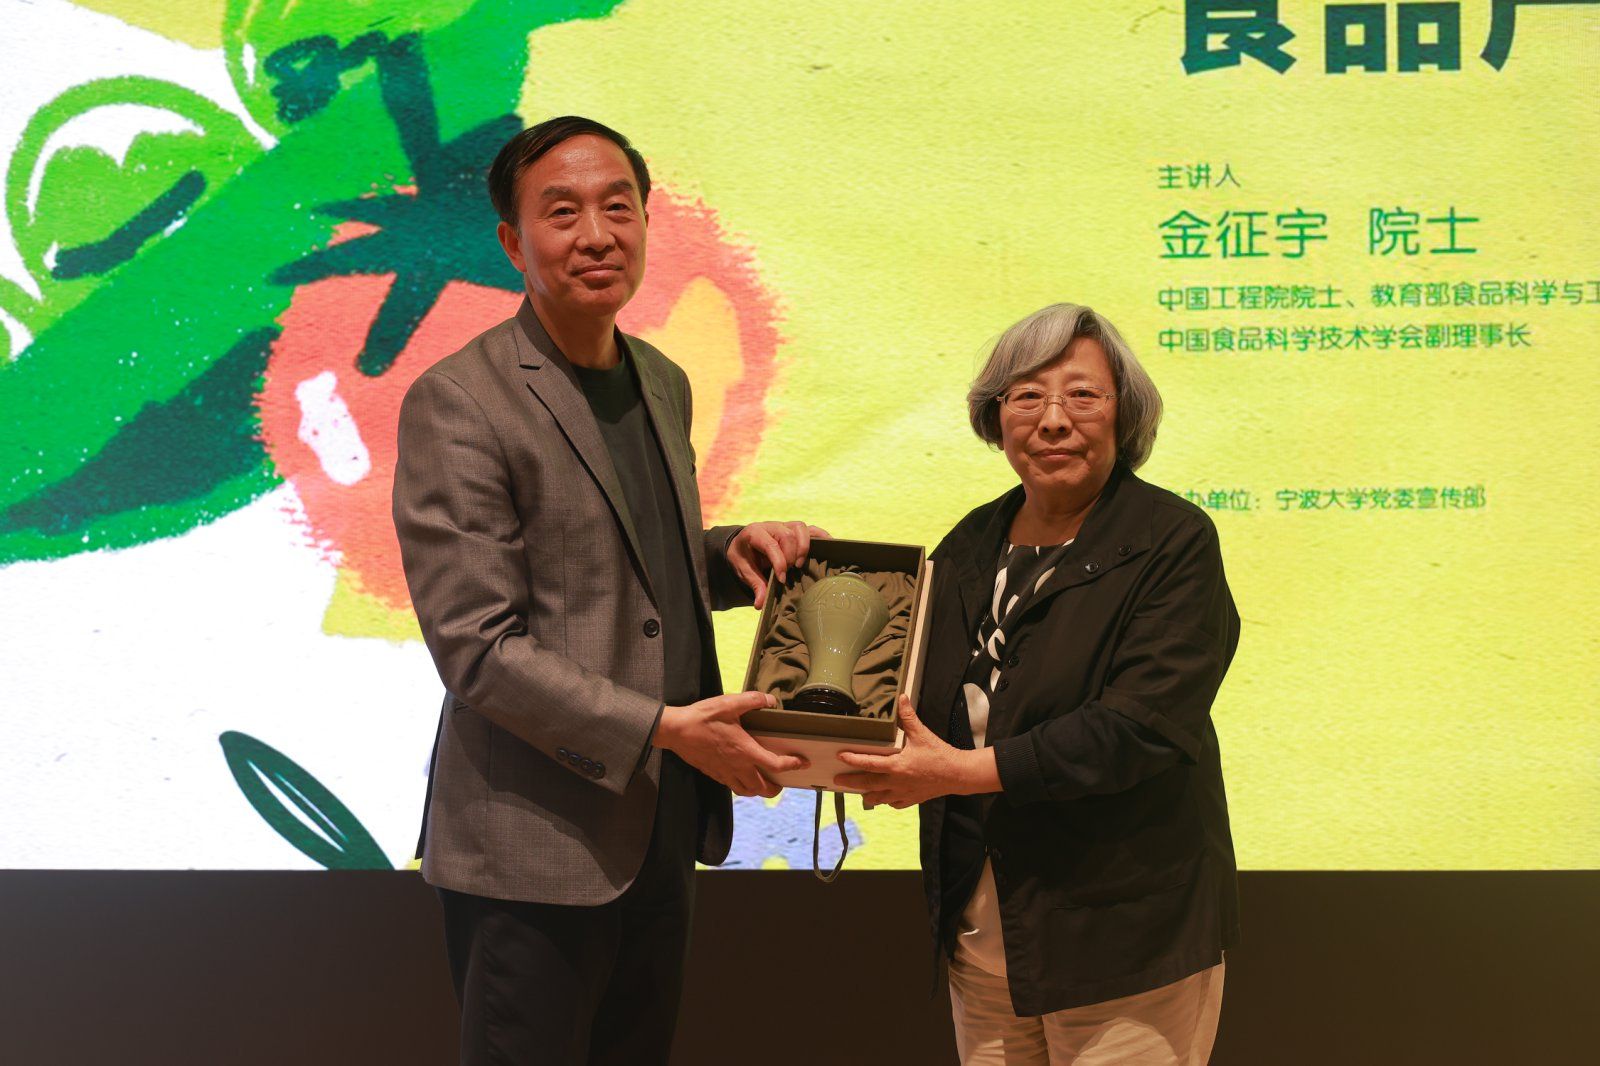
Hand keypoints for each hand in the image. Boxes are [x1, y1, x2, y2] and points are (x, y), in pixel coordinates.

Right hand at [654, 691, 807, 797]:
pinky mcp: (714, 773)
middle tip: (782, 782)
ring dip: (759, 791)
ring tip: (765, 783)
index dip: (792, 765)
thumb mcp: (729, 703)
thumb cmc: (702, 717)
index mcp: (745, 750)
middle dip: (776, 788)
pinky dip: (743, 787)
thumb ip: (752, 700)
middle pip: (762, 788)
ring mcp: (725, 772)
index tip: (802, 763)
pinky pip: (733, 787)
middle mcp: (737, 766)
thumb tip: (770, 700)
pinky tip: (743, 776)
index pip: (775, 765)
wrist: (676, 731)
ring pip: (747, 791)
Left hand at [727, 521, 830, 607]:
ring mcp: (784, 525)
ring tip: (800, 564)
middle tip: (789, 571)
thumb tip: (760, 604)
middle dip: (791, 556)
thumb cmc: (744, 557)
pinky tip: (828, 546)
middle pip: (788, 535)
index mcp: (755, 533)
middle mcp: (771, 526)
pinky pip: (811, 529)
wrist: (742, 545)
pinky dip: (821, 536)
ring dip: (804, 547)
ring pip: (800, 528)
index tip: (782, 578)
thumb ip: (755, 585)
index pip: (771, 545)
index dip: (779, 562)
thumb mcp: (744, 571)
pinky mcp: (795, 529)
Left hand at [835, 695, 1000, 807]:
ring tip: (858, 793)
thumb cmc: (939, 754)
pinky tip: (884, 798)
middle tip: (836, 780)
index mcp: (896, 766)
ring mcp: (903, 794)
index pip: (869, 763)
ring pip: (879, 798)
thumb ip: (909, 716)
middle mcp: (896, 782)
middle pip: (867, 784)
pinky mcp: (912, 800)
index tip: (840, 756)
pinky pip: (895, 804)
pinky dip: (887, 801)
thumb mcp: (922, 734)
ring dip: (867, 795)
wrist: (958, 775)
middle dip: (850, 782)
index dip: (853, 759)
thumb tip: (901, 698)